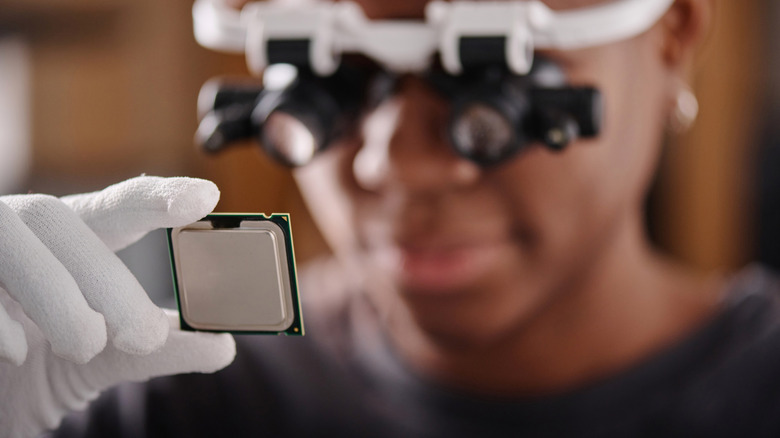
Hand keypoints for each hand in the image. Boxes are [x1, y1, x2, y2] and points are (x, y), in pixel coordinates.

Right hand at [0, 176, 235, 437]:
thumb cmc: (39, 366)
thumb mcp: (102, 359)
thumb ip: (156, 349)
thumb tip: (223, 346)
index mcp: (67, 240)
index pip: (115, 207)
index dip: (157, 198)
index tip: (208, 196)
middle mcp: (17, 232)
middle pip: (58, 220)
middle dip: (107, 276)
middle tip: (146, 337)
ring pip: (11, 242)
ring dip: (56, 298)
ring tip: (85, 346)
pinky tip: (16, 353)